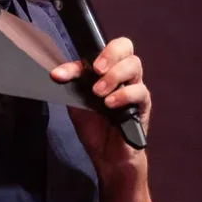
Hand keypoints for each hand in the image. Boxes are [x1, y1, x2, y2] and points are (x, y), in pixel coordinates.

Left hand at [50, 37, 150, 182]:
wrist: (107, 155)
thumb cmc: (94, 127)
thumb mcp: (77, 104)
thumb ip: (72, 86)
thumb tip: (58, 73)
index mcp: (105, 70)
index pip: (95, 53)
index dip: (76, 62)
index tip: (60, 75)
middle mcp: (122, 74)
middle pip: (125, 46)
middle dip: (110, 53)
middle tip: (96, 69)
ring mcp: (134, 86)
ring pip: (134, 64)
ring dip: (115, 75)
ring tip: (99, 92)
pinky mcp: (143, 104)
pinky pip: (140, 91)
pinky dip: (124, 95)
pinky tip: (110, 104)